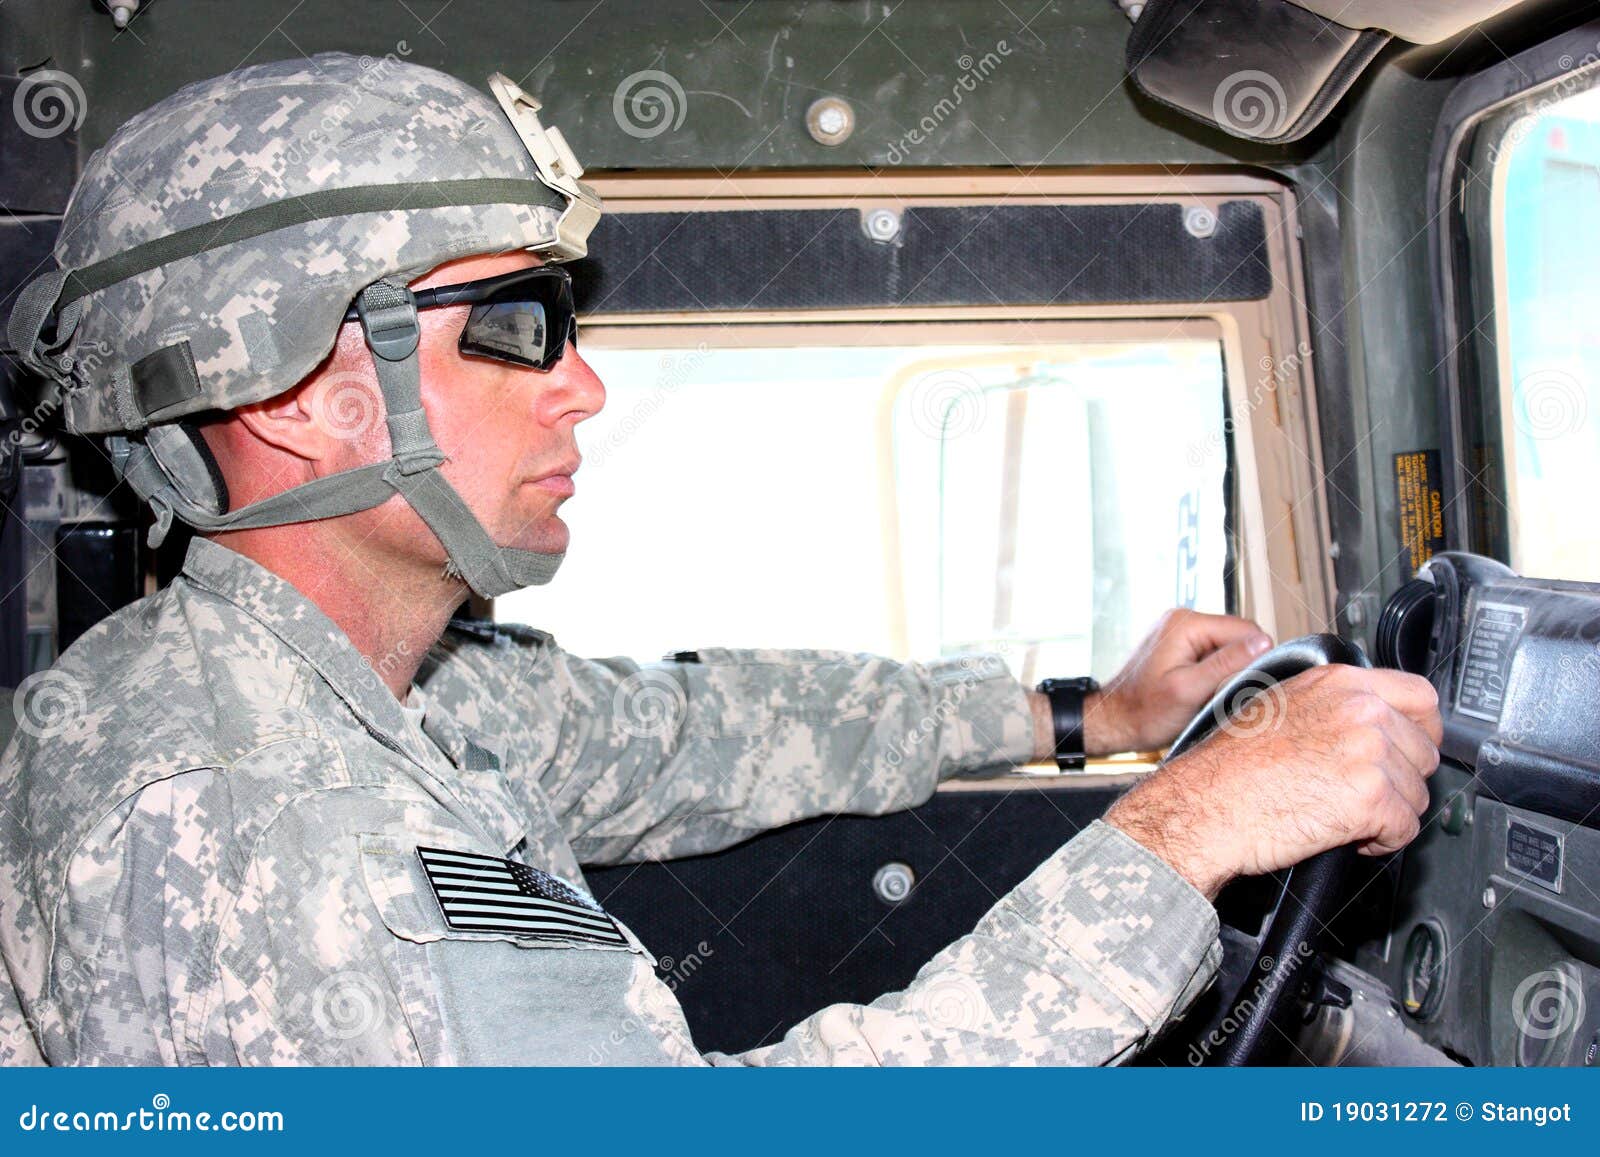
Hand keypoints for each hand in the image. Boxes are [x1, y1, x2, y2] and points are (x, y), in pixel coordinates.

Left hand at [1045, 609, 1273, 756]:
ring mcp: (1181, 632)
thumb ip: (1227, 664)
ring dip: (1228, 672)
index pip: (1246, 630)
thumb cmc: (1145, 712)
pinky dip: (1215, 674)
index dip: (1255, 659)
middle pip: (1238, 637)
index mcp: (1187, 623)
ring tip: (1210, 695)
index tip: (1245, 687)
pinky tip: (1202, 691)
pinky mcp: (1180, 646)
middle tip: (1223, 695)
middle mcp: (1184, 619)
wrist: (1114, 722)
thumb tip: (1264, 641)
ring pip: (1228, 648)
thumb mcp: (1190, 690)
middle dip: (1240, 666)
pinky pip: (1213, 655)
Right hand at [1103, 664, 1442, 898]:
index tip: (1408, 748)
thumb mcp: (1279, 707)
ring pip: (1417, 794)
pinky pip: (1405, 829)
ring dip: (1388, 812)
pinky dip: (1379, 841)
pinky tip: (1343, 833)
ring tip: (1341, 813)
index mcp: (1339, 682)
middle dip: (1399, 779)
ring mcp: (1370, 751)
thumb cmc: (1228, 767)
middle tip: (1359, 792)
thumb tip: (1367, 721)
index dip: (1420, 730)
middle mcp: (1361, 709)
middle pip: (1424, 751)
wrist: (1205, 806)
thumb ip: (1331, 704)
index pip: (1420, 696)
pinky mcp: (1372, 797)